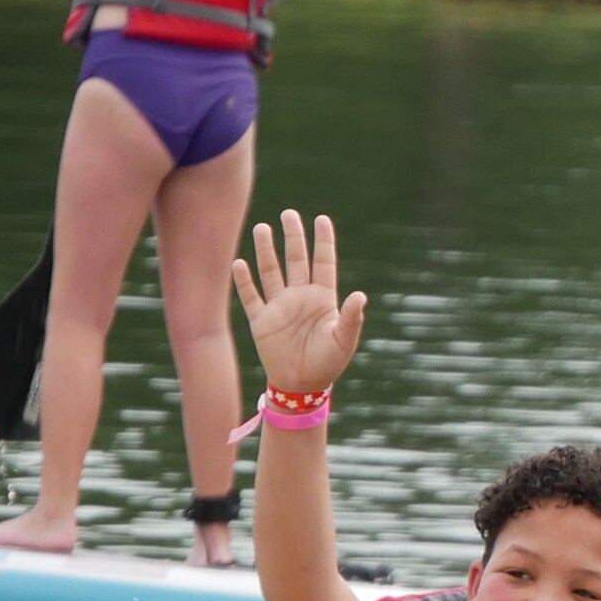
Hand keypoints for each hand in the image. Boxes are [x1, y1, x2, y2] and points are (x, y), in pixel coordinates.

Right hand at [231, 208, 366, 398]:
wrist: (302, 386)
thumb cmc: (328, 364)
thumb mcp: (344, 340)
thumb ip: (352, 318)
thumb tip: (361, 296)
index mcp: (323, 298)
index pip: (323, 263)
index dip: (323, 241)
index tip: (321, 219)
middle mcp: (300, 296)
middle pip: (295, 259)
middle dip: (292, 237)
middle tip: (288, 214)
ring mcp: (279, 306)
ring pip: (271, 271)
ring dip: (266, 250)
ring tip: (262, 227)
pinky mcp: (261, 320)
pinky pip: (251, 296)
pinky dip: (244, 280)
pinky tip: (239, 263)